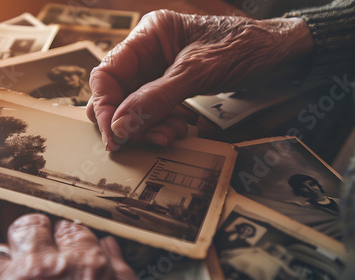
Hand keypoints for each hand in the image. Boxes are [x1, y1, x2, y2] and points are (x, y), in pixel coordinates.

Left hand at [0, 213, 135, 279]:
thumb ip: (119, 272)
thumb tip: (110, 248)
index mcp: (86, 266)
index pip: (73, 229)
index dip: (65, 233)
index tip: (62, 235)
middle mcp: (47, 265)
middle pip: (33, 225)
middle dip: (32, 231)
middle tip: (31, 241)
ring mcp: (10, 279)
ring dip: (1, 253)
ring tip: (3, 263)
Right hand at [86, 10, 313, 150]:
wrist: (283, 53)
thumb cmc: (246, 47)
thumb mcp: (199, 72)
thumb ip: (157, 98)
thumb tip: (120, 126)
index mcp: (149, 35)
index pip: (108, 73)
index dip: (105, 106)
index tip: (114, 136)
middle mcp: (149, 52)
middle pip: (118, 94)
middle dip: (129, 121)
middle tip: (149, 139)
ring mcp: (159, 71)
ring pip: (135, 107)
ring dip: (147, 127)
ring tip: (170, 135)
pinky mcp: (172, 87)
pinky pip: (154, 112)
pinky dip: (161, 125)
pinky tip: (178, 130)